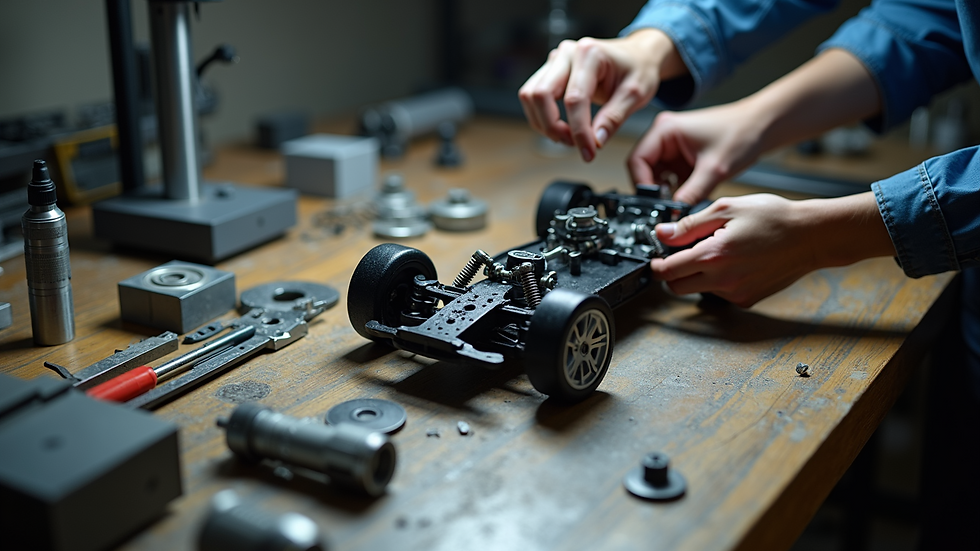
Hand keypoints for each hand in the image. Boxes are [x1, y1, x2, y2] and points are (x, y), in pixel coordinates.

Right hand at [518, 29, 684, 162]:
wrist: (636, 56)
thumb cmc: (637, 69)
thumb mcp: (636, 94)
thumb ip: (614, 118)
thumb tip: (595, 140)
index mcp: (590, 53)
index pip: (574, 99)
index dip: (579, 131)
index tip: (589, 152)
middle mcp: (567, 53)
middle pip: (541, 94)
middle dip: (553, 127)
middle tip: (574, 144)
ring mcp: (555, 61)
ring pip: (530, 95)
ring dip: (543, 123)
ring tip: (568, 137)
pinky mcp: (549, 72)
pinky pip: (532, 96)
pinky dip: (541, 117)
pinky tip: (561, 127)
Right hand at [628, 101, 766, 204]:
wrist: (763, 125)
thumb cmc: (742, 133)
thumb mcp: (714, 170)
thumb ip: (690, 195)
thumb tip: (674, 217)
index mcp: (665, 129)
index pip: (637, 161)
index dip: (642, 185)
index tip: (654, 203)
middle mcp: (665, 134)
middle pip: (643, 168)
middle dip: (654, 190)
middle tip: (666, 206)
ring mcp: (673, 144)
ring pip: (656, 174)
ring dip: (665, 190)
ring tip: (681, 200)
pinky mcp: (682, 154)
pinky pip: (670, 175)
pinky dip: (676, 188)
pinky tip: (688, 194)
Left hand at [650, 192, 894, 306]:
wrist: (812, 236)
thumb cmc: (775, 218)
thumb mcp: (727, 208)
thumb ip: (689, 225)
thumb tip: (661, 234)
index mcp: (713, 255)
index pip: (667, 271)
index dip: (656, 264)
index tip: (656, 258)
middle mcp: (723, 279)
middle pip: (677, 287)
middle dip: (673, 272)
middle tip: (682, 254)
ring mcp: (736, 293)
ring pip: (698, 290)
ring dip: (698, 275)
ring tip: (718, 251)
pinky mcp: (747, 299)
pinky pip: (720, 293)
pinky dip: (719, 281)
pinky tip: (735, 261)